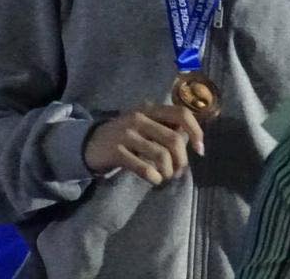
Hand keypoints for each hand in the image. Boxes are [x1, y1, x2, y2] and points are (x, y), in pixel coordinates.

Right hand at [84, 104, 204, 185]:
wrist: (90, 143)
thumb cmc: (125, 136)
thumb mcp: (145, 125)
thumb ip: (166, 128)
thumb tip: (191, 140)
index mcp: (150, 109)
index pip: (181, 114)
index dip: (196, 131)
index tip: (200, 150)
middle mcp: (140, 118)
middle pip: (174, 140)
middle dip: (182, 160)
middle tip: (178, 171)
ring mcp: (127, 134)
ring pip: (161, 156)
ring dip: (168, 171)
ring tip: (165, 176)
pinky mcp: (117, 151)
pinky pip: (144, 167)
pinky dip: (154, 177)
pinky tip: (154, 180)